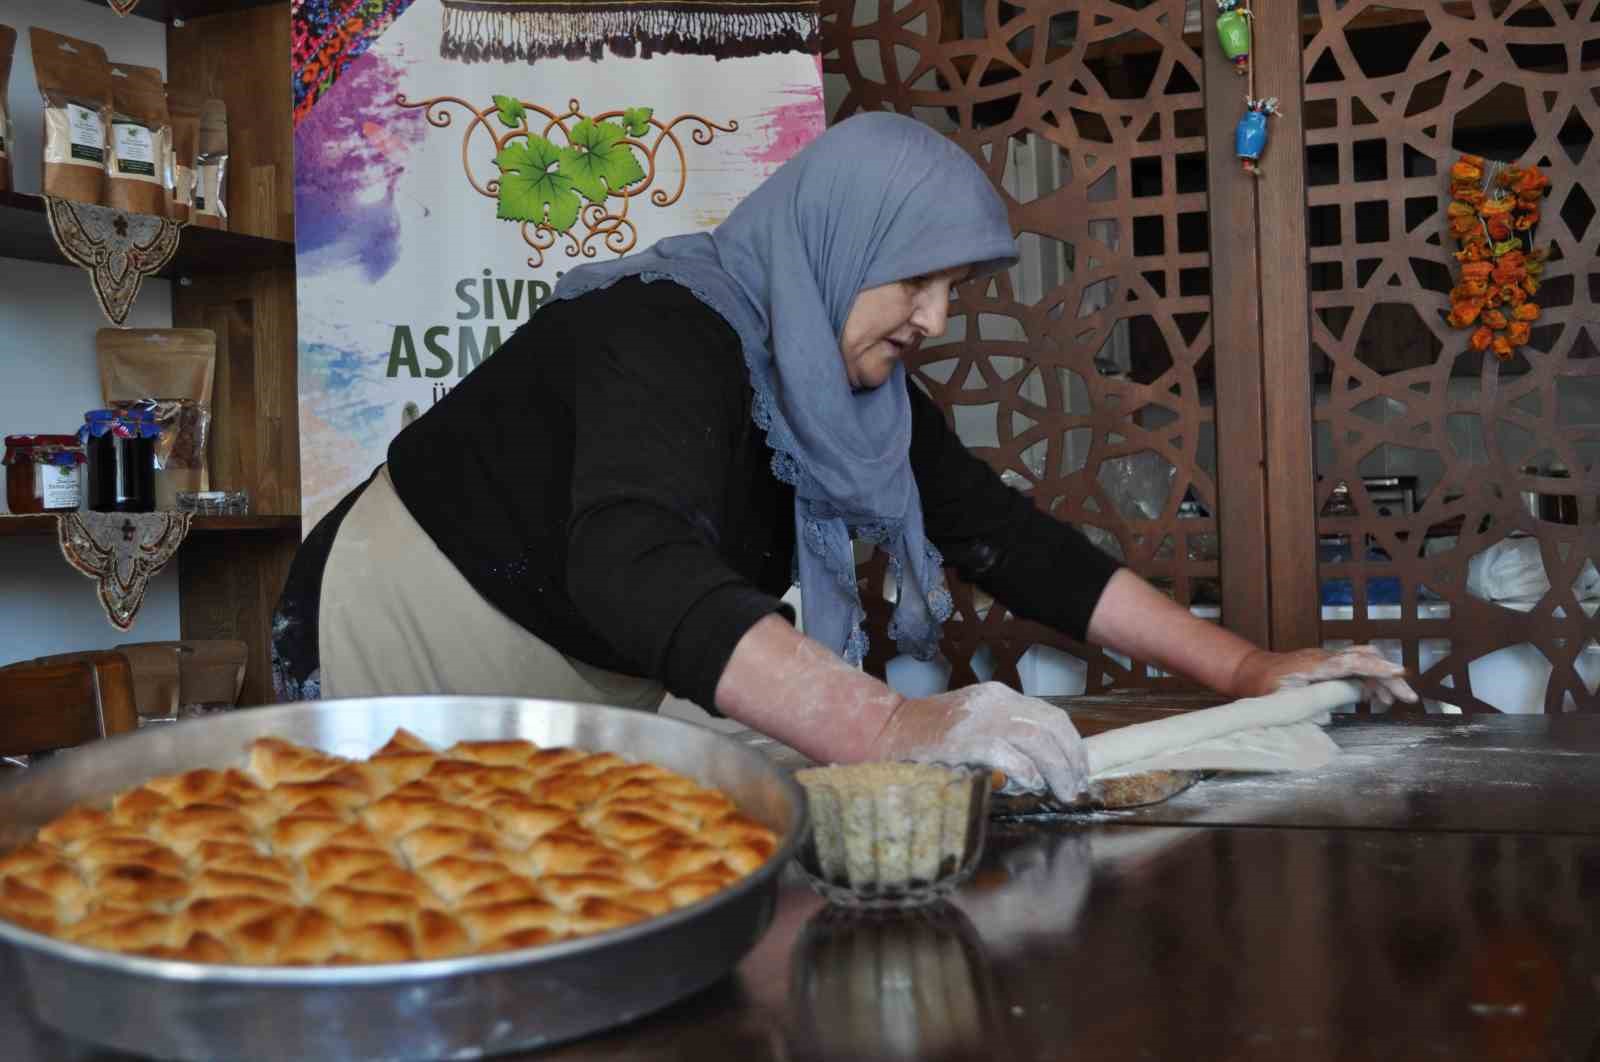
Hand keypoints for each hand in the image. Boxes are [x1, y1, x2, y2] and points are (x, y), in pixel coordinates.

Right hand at [866, 682, 1088, 801]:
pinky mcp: (966, 741)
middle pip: (1051, 726)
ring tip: (1061, 793)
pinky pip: (1009, 754)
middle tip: (1074, 787)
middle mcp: (995, 702)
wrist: (884, 730)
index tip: (1079, 770)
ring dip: (1057, 769)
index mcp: (998, 696)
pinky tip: (1029, 786)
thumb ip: (1004, 736)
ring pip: (1038, 739)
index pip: (1051, 716)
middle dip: (1071, 760)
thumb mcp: (972, 724)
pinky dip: (1026, 772)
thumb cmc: (928, 737)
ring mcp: (980, 719)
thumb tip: (1043, 767)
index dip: (1072, 745)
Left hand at [1230, 645, 1417, 706]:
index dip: (1375, 668)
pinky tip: (1377, 698)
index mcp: (1313, 666)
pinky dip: (1371, 680)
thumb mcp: (1278, 702)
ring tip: (1392, 702)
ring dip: (1382, 679)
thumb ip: (1303, 709)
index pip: (1350, 662)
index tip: (1399, 673)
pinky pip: (1356, 667)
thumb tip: (1326, 721)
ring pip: (1364, 660)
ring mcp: (1328, 658)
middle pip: (1365, 658)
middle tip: (1408, 697)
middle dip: (1389, 676)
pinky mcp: (1329, 664)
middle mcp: (1324, 657)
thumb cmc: (1262, 687)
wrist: (1250, 670)